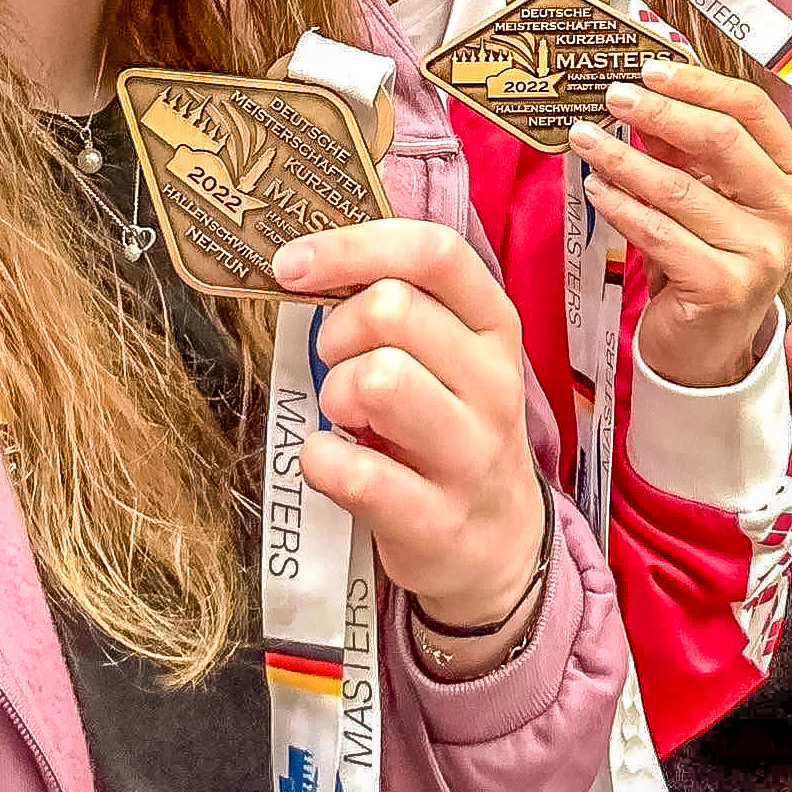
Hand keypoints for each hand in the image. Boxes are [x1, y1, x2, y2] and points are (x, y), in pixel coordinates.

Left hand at [272, 220, 545, 630]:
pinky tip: (330, 460)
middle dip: (337, 332)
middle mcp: (494, 382)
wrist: (500, 544)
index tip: (291, 265)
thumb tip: (306, 262)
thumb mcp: (452, 356)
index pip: (434, 253)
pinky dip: (320, 460)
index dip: (352, 247)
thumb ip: (403, 305)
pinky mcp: (437, 520)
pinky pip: (355, 472)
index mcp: (494, 326)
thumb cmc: (452, 427)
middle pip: (392, 309)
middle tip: (335, 363)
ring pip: (378, 380)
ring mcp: (471, 454)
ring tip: (344, 414)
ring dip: (335, 393)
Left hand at [569, 60, 791, 387]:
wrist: (709, 347)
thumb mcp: (706, 195)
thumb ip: (684, 147)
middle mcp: (789, 212)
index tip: (650, 70)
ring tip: (585, 140)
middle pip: (722, 139)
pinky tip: (597, 189)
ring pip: (679, 187)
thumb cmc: (708, 259)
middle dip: (660, 112)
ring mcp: (762, 252)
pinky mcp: (724, 286)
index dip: (699, 83)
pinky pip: (658, 231)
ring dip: (623, 159)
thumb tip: (643, 92)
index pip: (753, 110)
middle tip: (612, 97)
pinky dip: (620, 206)